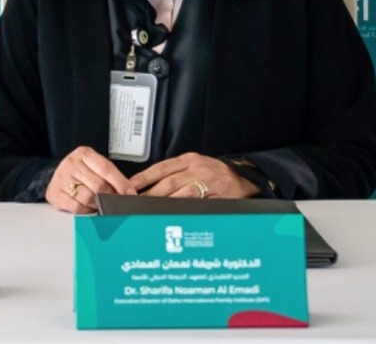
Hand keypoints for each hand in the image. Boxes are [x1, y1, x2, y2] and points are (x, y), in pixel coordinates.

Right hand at [46, 145, 136, 213]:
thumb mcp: (94, 165)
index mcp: (83, 154)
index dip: (121, 183)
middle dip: (110, 196)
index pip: (106, 169)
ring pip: (88, 198)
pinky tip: (87, 206)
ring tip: (99, 203)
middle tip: (114, 200)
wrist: (57, 175)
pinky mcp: (55, 193)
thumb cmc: (81, 171)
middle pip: (99, 185)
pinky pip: (77, 207)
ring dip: (97, 204)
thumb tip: (129, 192)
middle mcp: (71, 164)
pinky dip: (86, 210)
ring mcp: (61, 178)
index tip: (130, 193)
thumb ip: (110, 175)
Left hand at [129, 153, 259, 199]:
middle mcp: (197, 169)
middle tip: (137, 203)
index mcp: (188, 160)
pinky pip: (200, 205)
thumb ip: (174, 172)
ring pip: (183, 194)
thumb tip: (147, 185)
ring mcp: (209, 183)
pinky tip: (176, 216)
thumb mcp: (194, 164)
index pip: (161, 168)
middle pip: (169, 183)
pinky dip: (186, 211)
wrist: (244, 176)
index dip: (144, 178)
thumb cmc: (214, 172)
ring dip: (166, 204)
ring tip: (151, 211)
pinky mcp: (220, 197)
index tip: (131, 186)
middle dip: (151, 194)